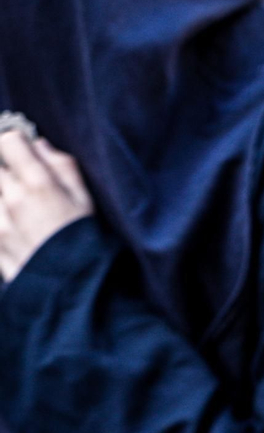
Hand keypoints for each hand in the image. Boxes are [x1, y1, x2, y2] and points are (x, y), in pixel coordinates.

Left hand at [0, 129, 92, 282]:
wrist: (75, 291)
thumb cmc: (87, 244)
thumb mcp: (87, 202)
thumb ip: (63, 168)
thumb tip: (40, 145)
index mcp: (39, 184)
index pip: (8, 141)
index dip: (15, 142)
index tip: (21, 150)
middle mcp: (11, 198)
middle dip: (7, 170)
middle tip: (22, 181)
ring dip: (4, 194)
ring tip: (21, 207)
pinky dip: (3, 214)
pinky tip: (16, 224)